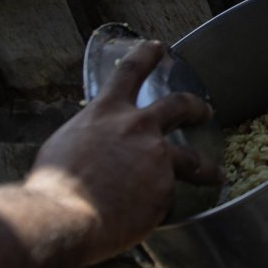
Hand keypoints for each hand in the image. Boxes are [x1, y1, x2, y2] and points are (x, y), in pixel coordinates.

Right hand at [18, 40, 219, 264]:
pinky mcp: (165, 190)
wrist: (62, 218)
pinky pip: (165, 200)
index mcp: (106, 113)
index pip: (130, 71)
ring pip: (192, 159)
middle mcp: (138, 128)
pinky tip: (148, 219)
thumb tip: (98, 150)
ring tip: (215, 174)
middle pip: (179, 105)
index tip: (157, 48)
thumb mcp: (64, 147)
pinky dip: (158, 209)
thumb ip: (92, 140)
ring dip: (206, 167)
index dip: (145, 56)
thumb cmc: (52, 188)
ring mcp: (156, 157)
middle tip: (205, 110)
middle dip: (195, 106)